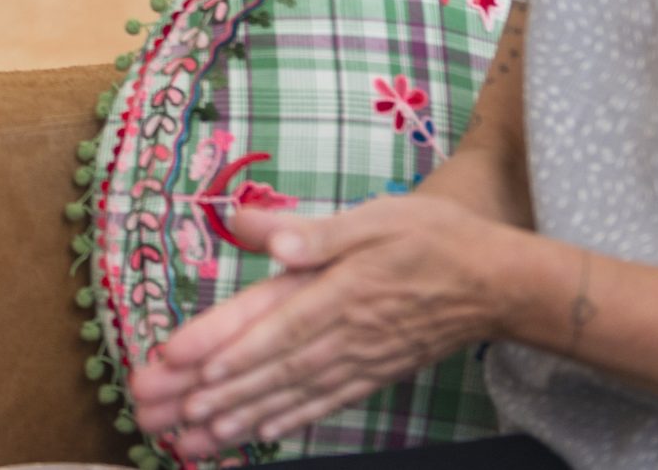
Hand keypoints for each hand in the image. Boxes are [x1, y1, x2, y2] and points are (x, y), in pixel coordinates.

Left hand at [131, 194, 510, 454]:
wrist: (498, 283)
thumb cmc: (434, 239)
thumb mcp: (375, 218)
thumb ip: (313, 230)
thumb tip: (259, 231)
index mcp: (336, 291)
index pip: (270, 323)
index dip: (223, 345)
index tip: (178, 363)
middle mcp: (342, 334)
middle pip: (266, 367)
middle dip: (208, 392)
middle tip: (158, 411)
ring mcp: (359, 361)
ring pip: (288, 394)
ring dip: (238, 416)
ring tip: (192, 439)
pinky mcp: (373, 374)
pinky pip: (323, 403)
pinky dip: (288, 420)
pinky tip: (258, 433)